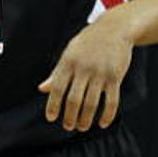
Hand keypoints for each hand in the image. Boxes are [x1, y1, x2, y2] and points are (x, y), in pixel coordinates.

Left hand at [38, 14, 133, 131]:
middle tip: (67, 127)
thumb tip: (41, 89)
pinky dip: (107, 115)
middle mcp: (83, 68)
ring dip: (86, 119)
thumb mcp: (69, 53)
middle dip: (69, 116)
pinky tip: (102, 123)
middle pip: (74, 99)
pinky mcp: (115, 77)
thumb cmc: (87, 43)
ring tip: (81, 127)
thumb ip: (57, 73)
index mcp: (68, 62)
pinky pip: (111, 101)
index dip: (53, 104)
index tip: (51, 118)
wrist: (113, 29)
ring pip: (91, 103)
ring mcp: (100, 73)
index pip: (57, 88)